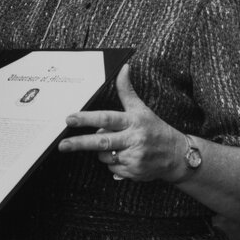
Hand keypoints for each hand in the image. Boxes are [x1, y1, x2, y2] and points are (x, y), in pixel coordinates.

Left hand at [57, 64, 187, 182]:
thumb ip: (127, 90)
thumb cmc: (155, 129)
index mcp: (133, 121)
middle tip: (62, 145)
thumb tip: (124, 67)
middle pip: (101, 141)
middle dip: (79, 143)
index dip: (87, 119)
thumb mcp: (141, 109)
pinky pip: (111, 168)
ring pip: (103, 156)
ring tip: (116, 146)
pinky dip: (112, 163)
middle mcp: (134, 139)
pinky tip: (124, 157)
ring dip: (101, 152)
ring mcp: (134, 157)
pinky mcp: (134, 172)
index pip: (106, 118)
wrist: (177, 156)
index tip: (69, 119)